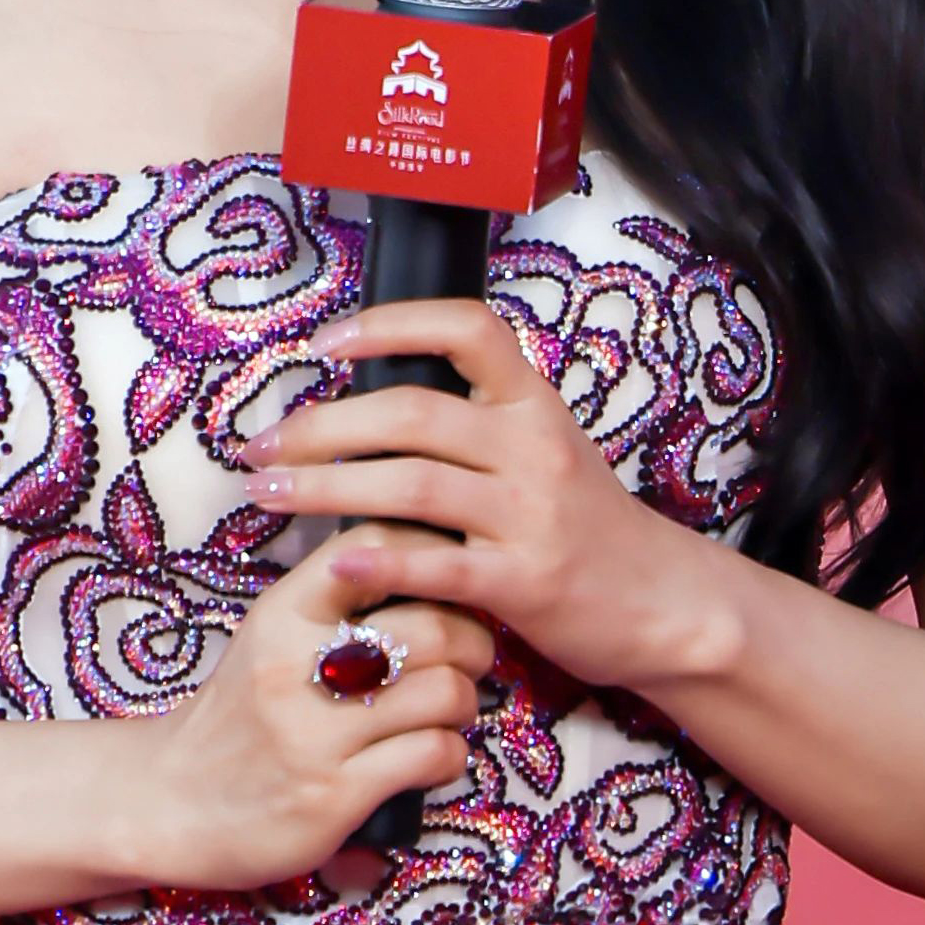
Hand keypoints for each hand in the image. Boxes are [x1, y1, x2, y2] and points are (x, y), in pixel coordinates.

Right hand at [126, 521, 494, 893]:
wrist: (170, 802)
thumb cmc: (239, 712)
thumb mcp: (269, 637)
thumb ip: (330, 600)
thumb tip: (419, 558)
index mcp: (282, 612)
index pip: (373, 547)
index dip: (431, 548)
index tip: (454, 569)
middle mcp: (296, 666)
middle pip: (429, 625)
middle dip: (472, 640)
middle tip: (473, 653)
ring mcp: (314, 734)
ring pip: (442, 692)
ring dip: (465, 700)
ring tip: (454, 706)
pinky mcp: (333, 796)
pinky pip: (430, 755)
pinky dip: (450, 753)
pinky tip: (435, 754)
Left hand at [237, 298, 713, 696]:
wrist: (663, 602)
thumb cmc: (584, 522)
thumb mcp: (542, 449)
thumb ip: (474, 423)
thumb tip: (367, 403)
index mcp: (534, 402)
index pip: (466, 327)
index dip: (390, 323)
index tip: (324, 343)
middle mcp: (533, 446)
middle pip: (413, 412)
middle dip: (323, 424)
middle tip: (261, 442)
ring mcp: (530, 515)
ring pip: (412, 484)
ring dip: (326, 485)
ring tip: (269, 493)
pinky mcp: (527, 583)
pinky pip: (441, 566)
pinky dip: (382, 559)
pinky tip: (336, 558)